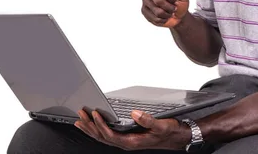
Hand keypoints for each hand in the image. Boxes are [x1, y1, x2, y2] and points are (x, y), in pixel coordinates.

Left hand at [74, 109, 189, 150]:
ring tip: (81, 120)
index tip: (94, 114)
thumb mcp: (161, 125)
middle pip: (102, 137)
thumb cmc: (169, 132)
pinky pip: (108, 135)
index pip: (110, 135)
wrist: (177, 137)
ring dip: (91, 128)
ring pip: (103, 137)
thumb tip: (134, 113)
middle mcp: (127, 143)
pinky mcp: (127, 137)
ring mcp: (126, 141)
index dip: (100, 125)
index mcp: (132, 142)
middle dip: (90, 126)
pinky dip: (98, 129)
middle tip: (81, 115)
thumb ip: (147, 120)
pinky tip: (93, 124)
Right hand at [142, 0, 188, 27]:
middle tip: (174, 8)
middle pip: (157, 0)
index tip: (176, 0)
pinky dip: (163, 20)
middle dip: (169, 7)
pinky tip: (165, 17)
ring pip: (156, 11)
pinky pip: (154, 18)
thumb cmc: (180, 2)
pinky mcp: (144, 10)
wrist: (177, 15)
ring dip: (167, 14)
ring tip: (170, 12)